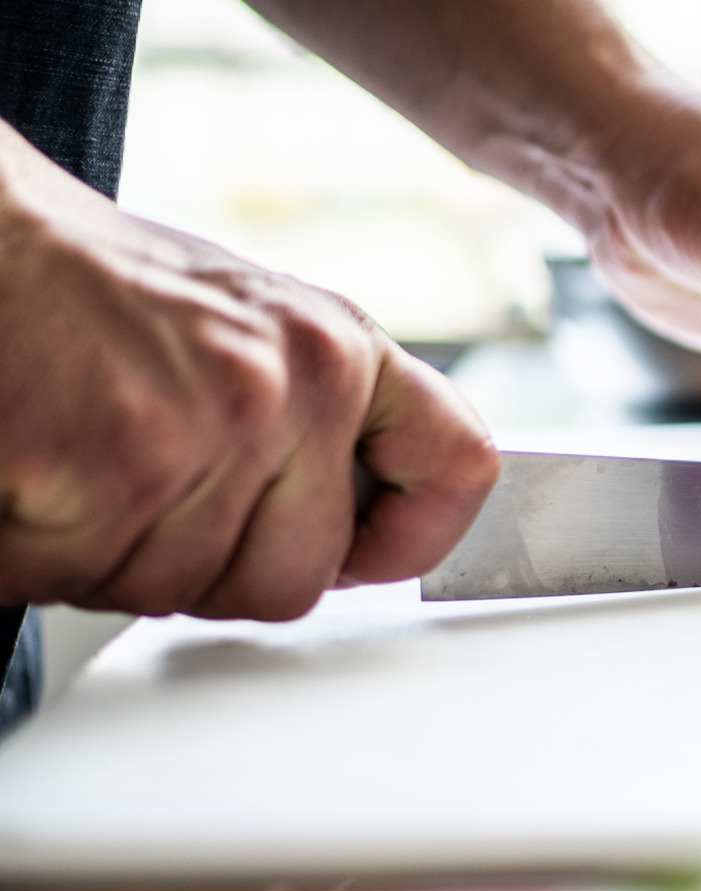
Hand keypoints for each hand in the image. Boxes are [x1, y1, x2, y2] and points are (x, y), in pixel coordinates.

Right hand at [0, 122, 497, 619]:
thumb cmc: (97, 289)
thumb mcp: (253, 329)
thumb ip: (318, 424)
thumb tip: (360, 539)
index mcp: (337, 350)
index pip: (460, 466)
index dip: (418, 537)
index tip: (369, 555)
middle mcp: (288, 388)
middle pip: (292, 582)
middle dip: (213, 569)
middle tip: (147, 496)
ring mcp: (202, 433)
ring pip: (179, 593)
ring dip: (112, 559)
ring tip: (81, 464)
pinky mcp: (106, 474)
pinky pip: (80, 582)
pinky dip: (37, 555)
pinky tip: (35, 478)